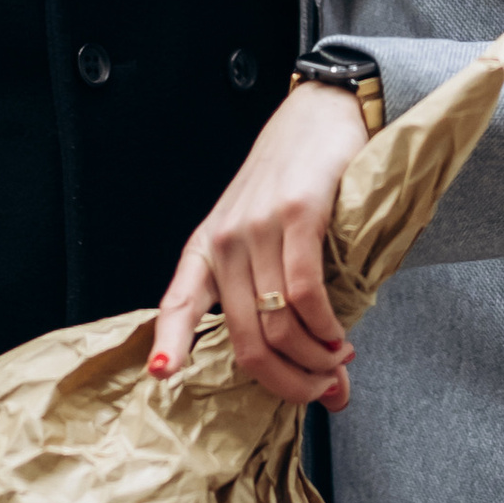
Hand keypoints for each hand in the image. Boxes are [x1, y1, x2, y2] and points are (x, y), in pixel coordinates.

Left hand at [147, 85, 366, 406]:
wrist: (320, 114)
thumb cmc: (295, 180)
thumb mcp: (269, 235)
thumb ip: (286, 302)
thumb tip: (323, 382)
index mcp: (207, 247)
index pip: (179, 301)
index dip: (169, 342)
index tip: (164, 376)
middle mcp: (225, 240)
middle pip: (246, 339)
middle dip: (287, 380)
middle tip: (320, 388)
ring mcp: (258, 227)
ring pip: (277, 323)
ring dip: (314, 360)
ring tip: (337, 363)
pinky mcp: (296, 215)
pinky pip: (305, 292)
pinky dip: (325, 326)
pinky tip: (339, 335)